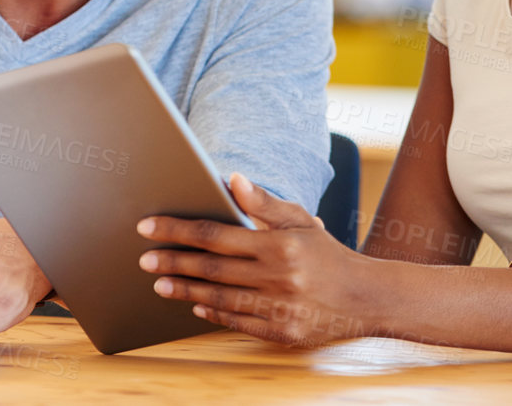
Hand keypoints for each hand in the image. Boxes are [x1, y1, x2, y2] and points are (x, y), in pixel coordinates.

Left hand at [138, 173, 368, 346]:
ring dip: (185, 290)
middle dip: (173, 261)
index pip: (215, 234)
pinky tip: (196, 304)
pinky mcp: (284, 333)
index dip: (177, 229)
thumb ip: (263, 202)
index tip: (148, 227)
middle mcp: (278, 277)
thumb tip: (231, 179)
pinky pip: (240, 323)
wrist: (367, 298)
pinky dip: (215, 314)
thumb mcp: (300, 220)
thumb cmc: (326, 253)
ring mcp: (280, 308)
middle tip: (143, 259)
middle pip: (211, 268)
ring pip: (220, 298)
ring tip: (159, 283)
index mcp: (278, 244)